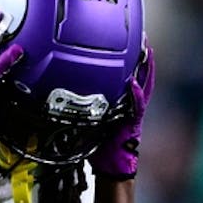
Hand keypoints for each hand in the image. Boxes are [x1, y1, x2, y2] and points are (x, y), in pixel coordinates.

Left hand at [90, 42, 154, 179]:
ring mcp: (134, 112)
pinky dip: (136, 94)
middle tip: (143, 36)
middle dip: (143, 56)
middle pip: (141, 75)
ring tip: (147, 51)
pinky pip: (137, 105)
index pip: (127, 74)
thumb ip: (80, 104)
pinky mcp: (134, 122)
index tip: (128, 39)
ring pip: (145, 85)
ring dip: (147, 69)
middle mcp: (131, 103)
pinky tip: (133, 83)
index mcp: (121, 101)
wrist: (110, 166)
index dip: (129, 57)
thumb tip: (56, 92)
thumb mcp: (88, 119)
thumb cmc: (99, 145)